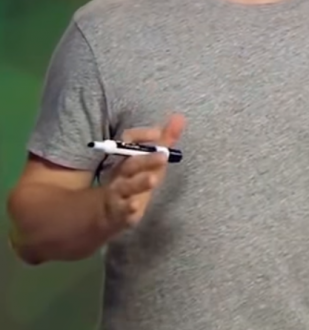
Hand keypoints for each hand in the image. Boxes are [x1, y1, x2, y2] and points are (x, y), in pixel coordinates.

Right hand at [102, 114, 185, 230]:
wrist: (107, 211)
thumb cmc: (133, 179)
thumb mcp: (149, 161)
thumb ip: (165, 141)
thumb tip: (180, 117)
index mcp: (127, 157)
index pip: (128, 140)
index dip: (142, 135)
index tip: (158, 133)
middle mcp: (121, 173)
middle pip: (130, 164)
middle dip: (146, 159)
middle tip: (163, 156)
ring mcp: (118, 192)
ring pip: (126, 187)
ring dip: (139, 183)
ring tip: (153, 179)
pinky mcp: (121, 212)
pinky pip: (123, 210)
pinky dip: (128, 208)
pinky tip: (135, 206)